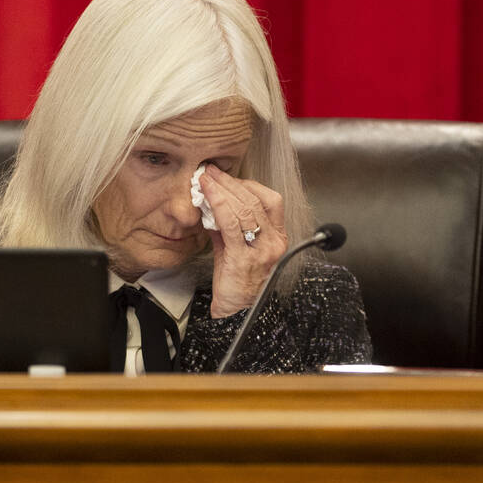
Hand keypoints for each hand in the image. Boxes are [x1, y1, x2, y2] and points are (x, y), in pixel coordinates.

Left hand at [199, 164, 287, 316]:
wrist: (236, 311)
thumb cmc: (236, 280)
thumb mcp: (234, 246)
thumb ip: (227, 224)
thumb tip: (211, 201)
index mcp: (277, 237)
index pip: (270, 200)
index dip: (248, 184)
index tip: (226, 176)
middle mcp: (273, 242)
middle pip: (255, 201)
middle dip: (231, 182)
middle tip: (211, 170)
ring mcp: (261, 251)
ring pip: (245, 209)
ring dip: (223, 190)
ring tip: (205, 179)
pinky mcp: (243, 258)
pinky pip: (231, 225)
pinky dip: (218, 205)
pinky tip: (207, 195)